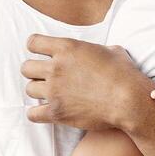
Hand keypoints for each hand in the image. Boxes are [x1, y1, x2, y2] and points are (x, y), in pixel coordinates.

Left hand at [21, 35, 152, 131]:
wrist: (129, 100)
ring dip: (38, 92)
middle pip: (25, 68)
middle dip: (34, 72)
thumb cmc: (124, 74)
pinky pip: (32, 113)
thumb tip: (98, 51)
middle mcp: (56, 68)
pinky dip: (37, 113)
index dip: (35, 48)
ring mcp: (54, 91)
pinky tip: (45, 112)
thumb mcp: (111, 50)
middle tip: (46, 78)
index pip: (33, 42)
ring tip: (50, 95)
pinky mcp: (56, 112)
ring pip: (29, 89)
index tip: (42, 55)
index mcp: (67, 48)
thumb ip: (95, 49)